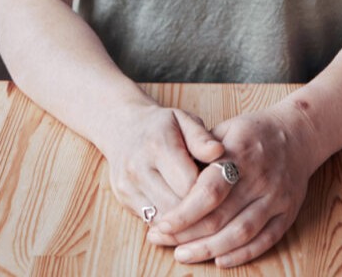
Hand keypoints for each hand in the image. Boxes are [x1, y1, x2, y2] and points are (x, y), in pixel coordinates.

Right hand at [101, 100, 224, 223]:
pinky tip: (177, 208)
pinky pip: (151, 221)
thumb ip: (201, 138)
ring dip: (183, 218)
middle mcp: (138, 166)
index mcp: (157, 144)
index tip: (217, 185)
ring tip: (196, 204)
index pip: (189, 183)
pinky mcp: (123, 199)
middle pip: (176, 206)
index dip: (207, 189)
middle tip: (210, 200)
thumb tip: (218, 152)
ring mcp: (128, 185)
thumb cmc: (162, 125)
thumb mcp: (183, 120)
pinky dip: (168, 221)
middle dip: (197, 208)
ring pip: (163, 219)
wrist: (123, 127)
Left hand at [147, 106, 317, 267]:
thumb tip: (170, 178)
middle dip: (187, 234)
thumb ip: (200, 151)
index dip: (183, 212)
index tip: (161, 223)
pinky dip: (241, 255)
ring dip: (208, 249)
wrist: (298, 133)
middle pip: (220, 217)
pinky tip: (219, 260)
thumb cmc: (253, 132)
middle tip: (161, 240)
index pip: (209, 190)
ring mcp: (276, 197)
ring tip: (183, 254)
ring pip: (240, 233)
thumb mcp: (224, 129)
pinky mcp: (288, 213)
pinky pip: (265, 240)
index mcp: (240, 153)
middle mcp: (260, 177)